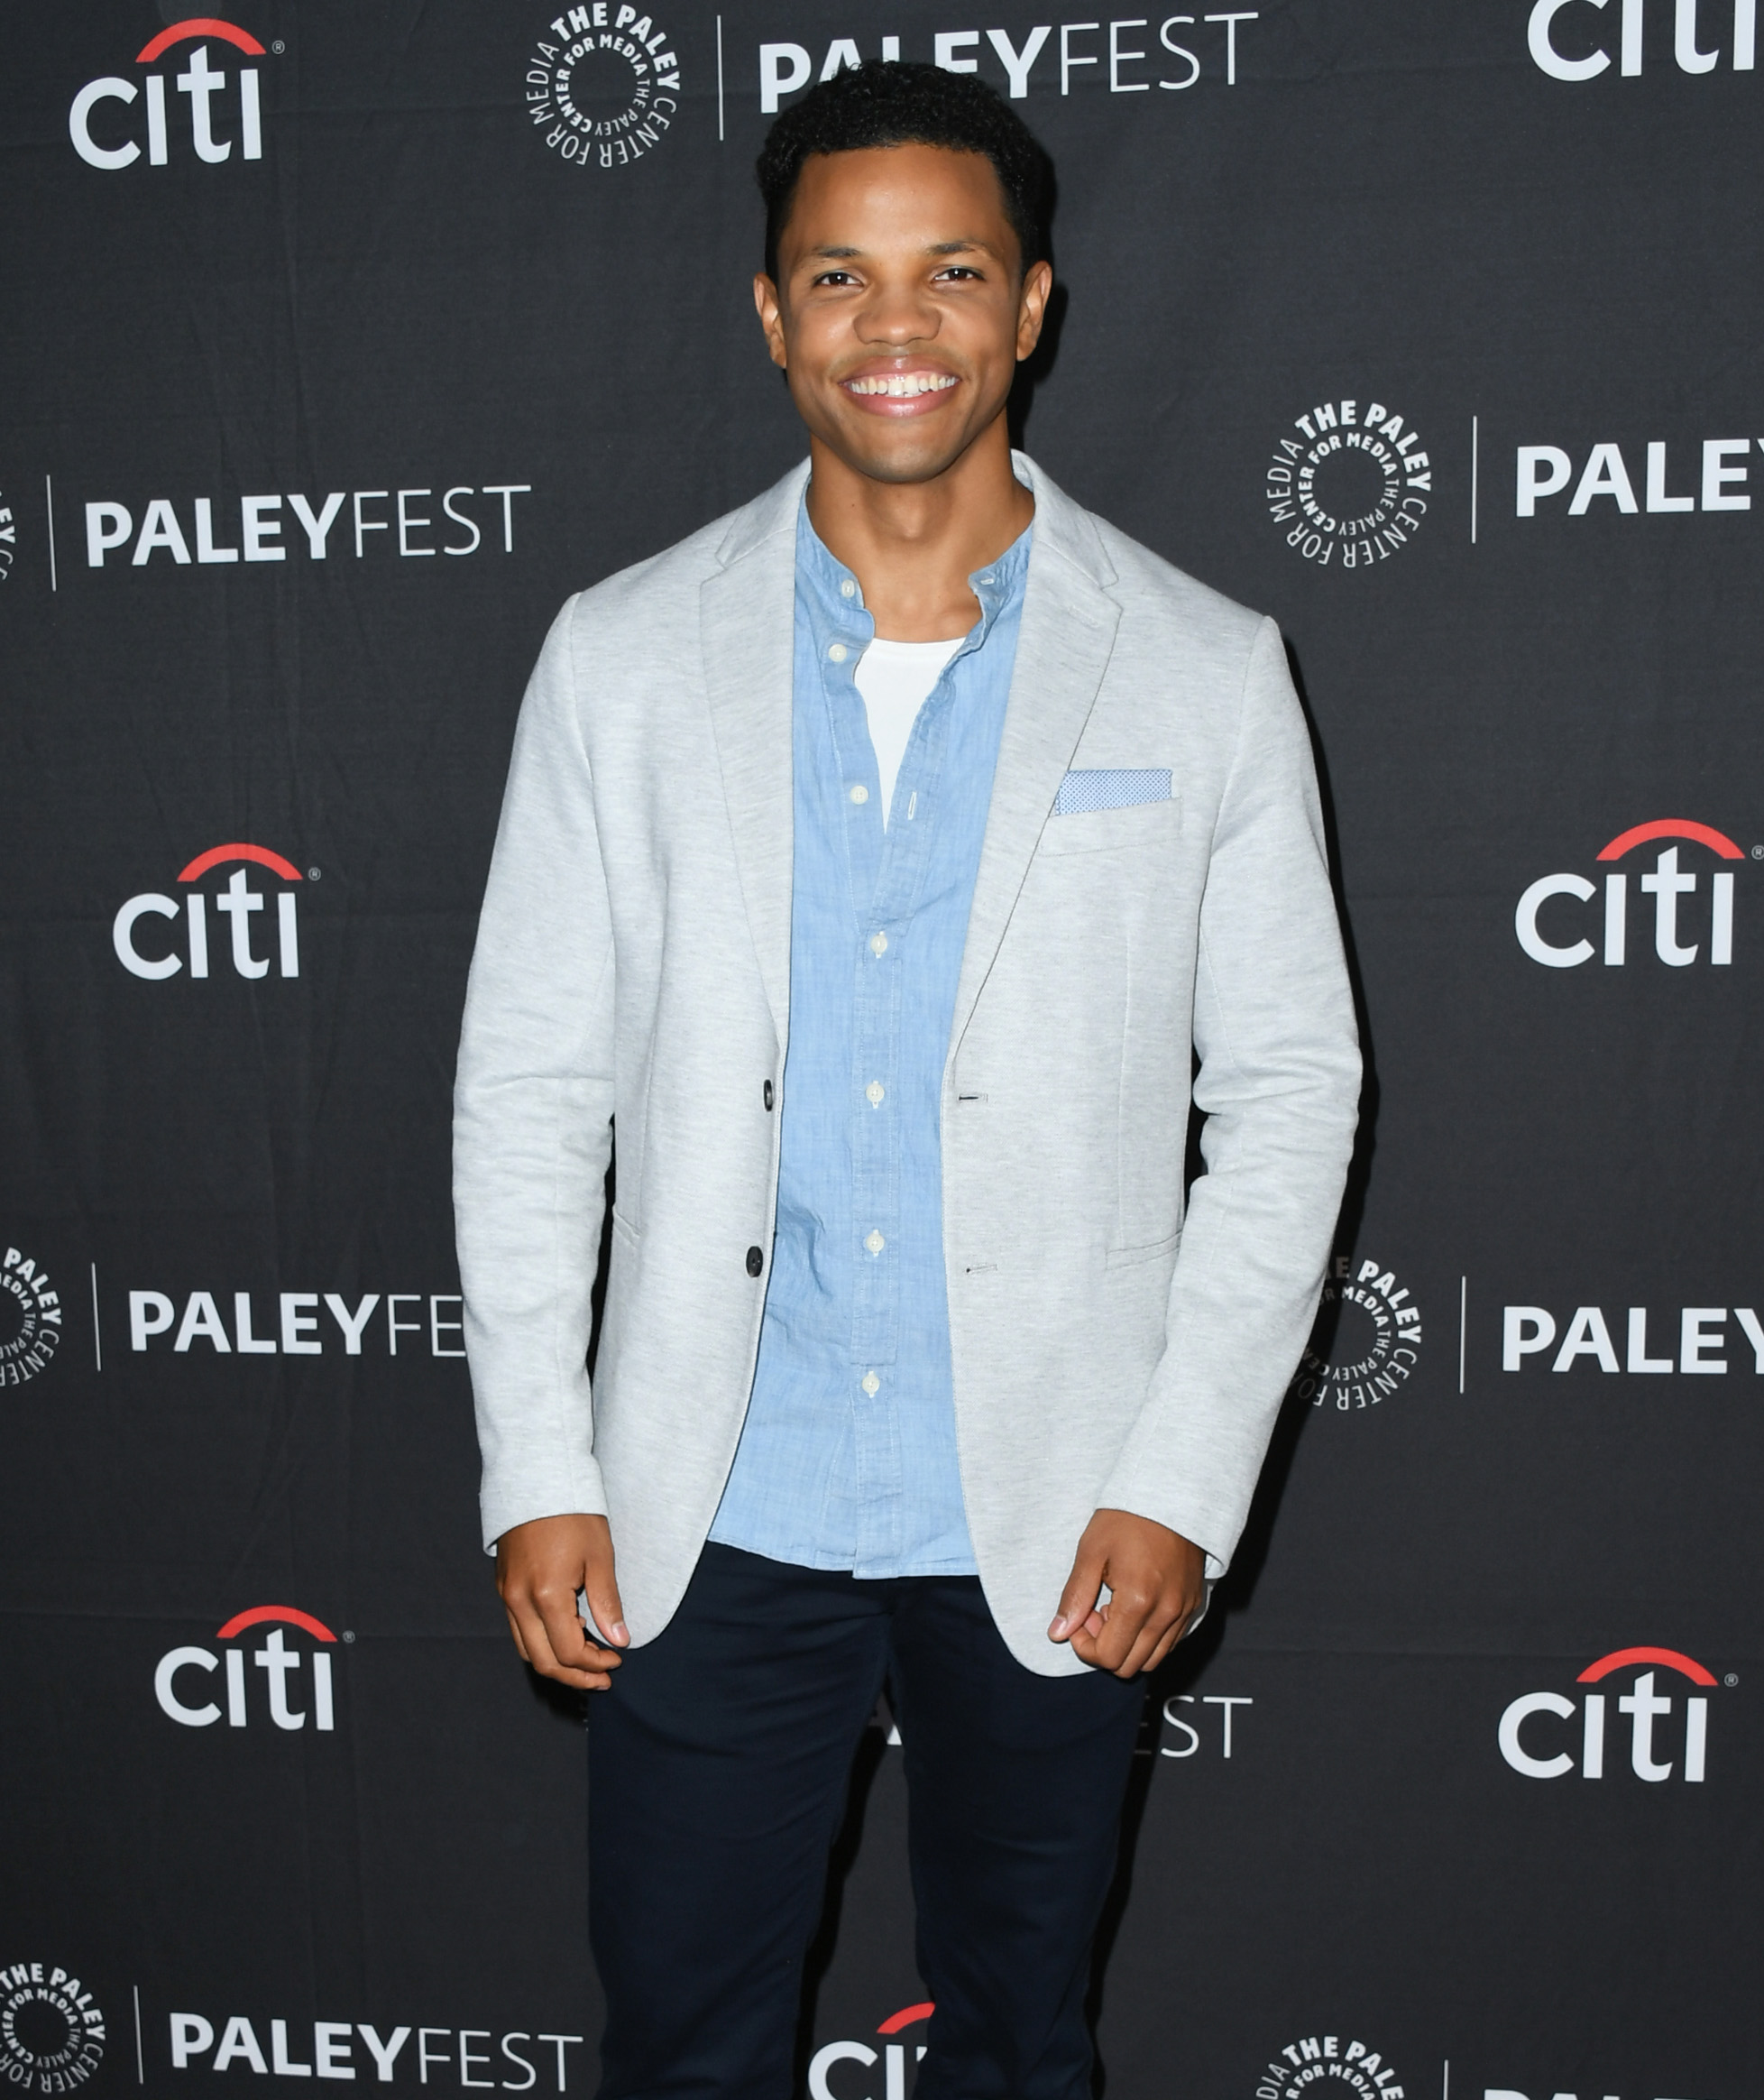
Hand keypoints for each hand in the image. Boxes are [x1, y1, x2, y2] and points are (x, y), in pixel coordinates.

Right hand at [495, 1513, 627, 1690]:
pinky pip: (519, 1630)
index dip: (595, 1663)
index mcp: (546, 1595)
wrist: (536, 1480)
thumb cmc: (573, 1514)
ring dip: (557, 1663)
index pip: (569, 1652)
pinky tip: (565, 1637)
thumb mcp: (599, 1556)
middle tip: (604, 1675)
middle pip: (544, 1661)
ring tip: (587, 1663)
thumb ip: (607, 1602)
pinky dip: (541, 1643)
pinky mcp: (504, 1587)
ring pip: (527, 1650)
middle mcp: (519, 1602)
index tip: (618, 1657)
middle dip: (576, 1675)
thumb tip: (619, 1639)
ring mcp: (507, 1595)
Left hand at [1048, 1508, 1206, 1677]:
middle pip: (1130, 1665)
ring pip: (1153, 1659)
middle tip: (1094, 1613)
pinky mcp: (1194, 1605)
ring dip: (1128, 1645)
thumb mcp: (1091, 1552)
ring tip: (1115, 1609)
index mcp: (1138, 1602)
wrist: (1170, 1494)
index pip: (1108, 1657)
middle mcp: (1167, 1614)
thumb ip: (1075, 1597)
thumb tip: (1057, 1633)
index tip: (1079, 1618)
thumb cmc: (1127, 1518)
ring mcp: (1184, 1612)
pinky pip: (1170, 1642)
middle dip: (1105, 1648)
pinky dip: (1149, 1637)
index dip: (1085, 1646)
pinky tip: (1136, 1607)